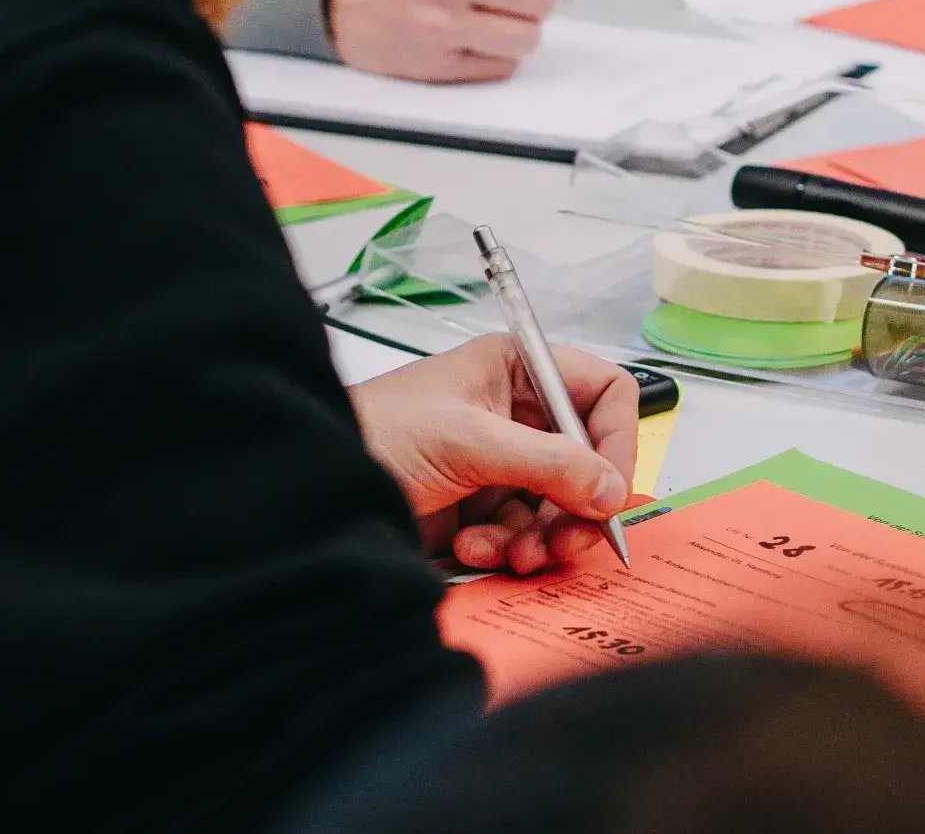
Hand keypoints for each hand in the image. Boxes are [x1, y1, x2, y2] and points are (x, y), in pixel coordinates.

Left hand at [351, 333, 638, 574]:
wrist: (309, 489)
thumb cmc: (376, 434)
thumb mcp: (468, 442)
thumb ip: (548, 463)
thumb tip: (610, 489)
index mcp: (517, 370)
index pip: (600, 394)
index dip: (616, 438)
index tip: (609, 489)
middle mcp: (515, 412)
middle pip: (586, 459)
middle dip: (578, 505)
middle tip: (566, 543)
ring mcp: (498, 461)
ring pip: (559, 504)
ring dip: (542, 536)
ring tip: (515, 555)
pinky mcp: (479, 506)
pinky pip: (523, 532)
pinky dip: (508, 548)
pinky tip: (474, 550)